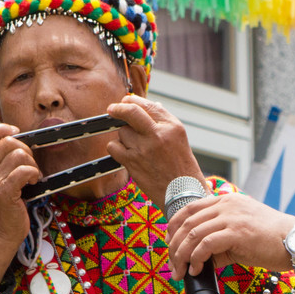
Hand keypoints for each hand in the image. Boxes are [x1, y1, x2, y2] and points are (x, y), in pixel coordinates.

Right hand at [0, 124, 40, 286]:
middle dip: (26, 150)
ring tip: (32, 177)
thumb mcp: (2, 180)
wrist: (2, 233)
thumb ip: (6, 163)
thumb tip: (23, 142)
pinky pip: (24, 170)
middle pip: (8, 141)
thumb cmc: (9, 206)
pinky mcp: (5, 191)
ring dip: (32, 164)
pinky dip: (33, 174)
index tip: (17, 135)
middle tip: (30, 165)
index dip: (3, 129)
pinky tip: (33, 182)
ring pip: (19, 154)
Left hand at [105, 95, 205, 211]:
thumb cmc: (182, 165)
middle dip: (118, 108)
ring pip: (122, 131)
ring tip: (134, 145)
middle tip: (112, 110)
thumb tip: (150, 105)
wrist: (182, 191)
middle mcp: (157, 134)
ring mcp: (143, 148)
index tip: (125, 102)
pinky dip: (116, 148)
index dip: (132, 101)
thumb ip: (163, 120)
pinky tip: (125, 153)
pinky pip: (113, 146)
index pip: (148, 105)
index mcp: (171, 126)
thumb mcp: (179, 137)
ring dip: (123, 136)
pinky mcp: (132, 162)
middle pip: (131, 112)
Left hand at [166, 192, 293, 278]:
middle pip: (186, 222)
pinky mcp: (237, 232)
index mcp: (226, 200)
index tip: (169, 244)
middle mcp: (226, 204)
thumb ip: (218, 240)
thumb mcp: (240, 233)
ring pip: (192, 234)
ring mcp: (231, 217)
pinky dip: (196, 259)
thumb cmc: (271, 239)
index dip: (173, 226)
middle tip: (172, 265)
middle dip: (174, 246)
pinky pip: (205, 245)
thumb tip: (199, 259)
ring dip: (181, 256)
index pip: (189, 208)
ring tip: (181, 272)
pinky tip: (197, 270)